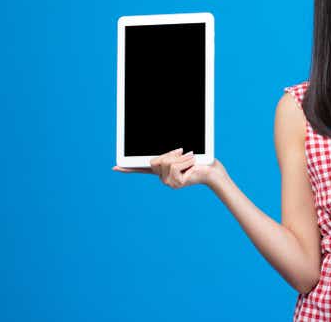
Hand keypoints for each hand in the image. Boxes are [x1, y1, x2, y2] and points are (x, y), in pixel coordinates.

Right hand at [112, 147, 226, 188]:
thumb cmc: (202, 161)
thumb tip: (175, 148)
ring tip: (192, 158)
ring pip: (165, 161)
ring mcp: (168, 182)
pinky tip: (193, 163)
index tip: (116, 166)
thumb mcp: (184, 153)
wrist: (214, 171)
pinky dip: (185, 160)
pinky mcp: (175, 183)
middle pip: (154, 160)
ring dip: (181, 156)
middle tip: (184, 152)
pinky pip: (174, 165)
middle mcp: (163, 178)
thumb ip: (173, 152)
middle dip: (170, 153)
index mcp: (163, 169)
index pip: (142, 168)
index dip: (128, 167)